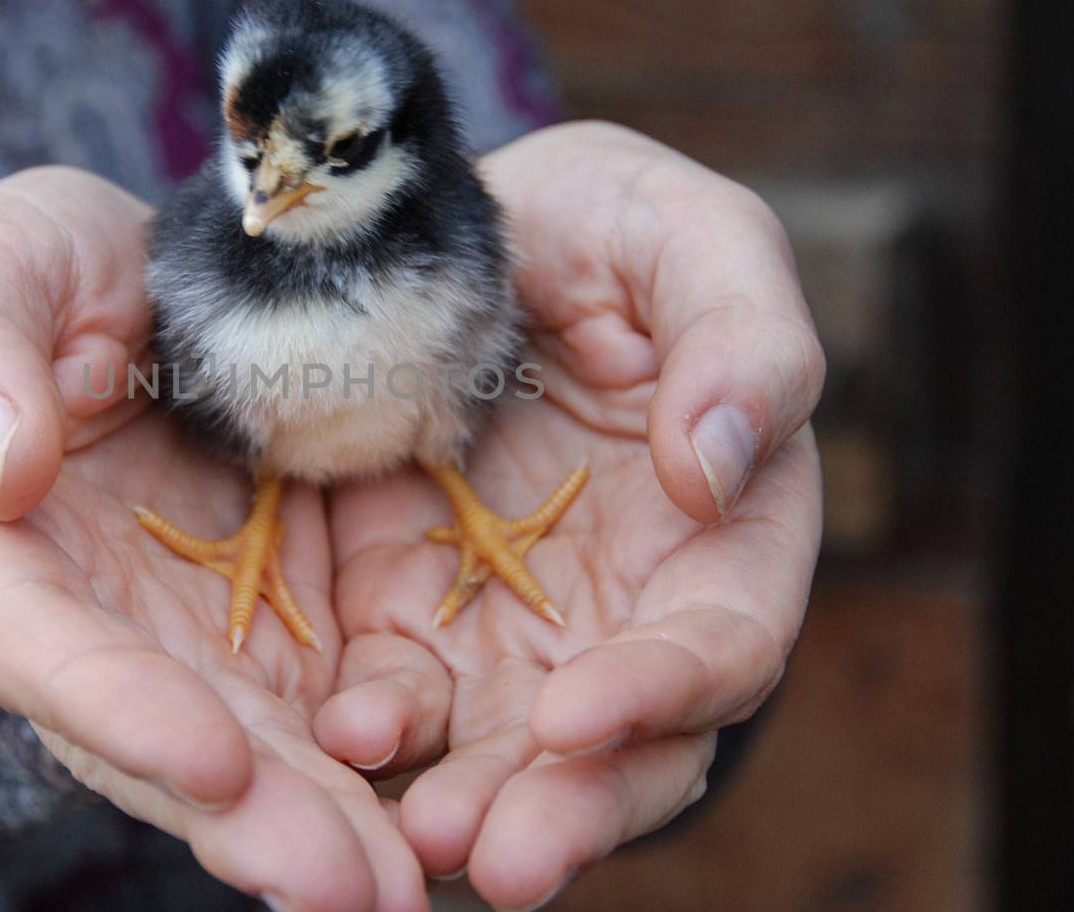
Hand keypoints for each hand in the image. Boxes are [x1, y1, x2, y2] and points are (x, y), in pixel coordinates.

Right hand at [0, 168, 426, 911]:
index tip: (213, 761)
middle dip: (249, 819)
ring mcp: (166, 635)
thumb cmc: (28, 271)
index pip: (33, 639)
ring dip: (319, 824)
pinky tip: (434, 815)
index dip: (113, 706)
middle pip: (147, 735)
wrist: (134, 290)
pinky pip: (306, 703)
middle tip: (350, 890)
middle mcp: (68, 621)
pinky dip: (363, 761)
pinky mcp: (254, 623)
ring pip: (239, 745)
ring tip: (406, 890)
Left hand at [313, 122, 824, 909]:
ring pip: (509, 752)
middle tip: (494, 858)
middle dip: (564, 807)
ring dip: (467, 805)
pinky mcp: (408, 611)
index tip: (579, 713)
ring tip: (404, 837)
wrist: (448, 225)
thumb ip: (742, 341)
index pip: (722, 638)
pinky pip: (402, 699)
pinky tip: (332, 744)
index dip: (665, 687)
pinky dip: (378, 736)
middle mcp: (626, 604)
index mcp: (723, 527)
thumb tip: (719, 471)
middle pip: (622, 744)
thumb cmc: (596, 225)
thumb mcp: (685, 235)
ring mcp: (514, 621)